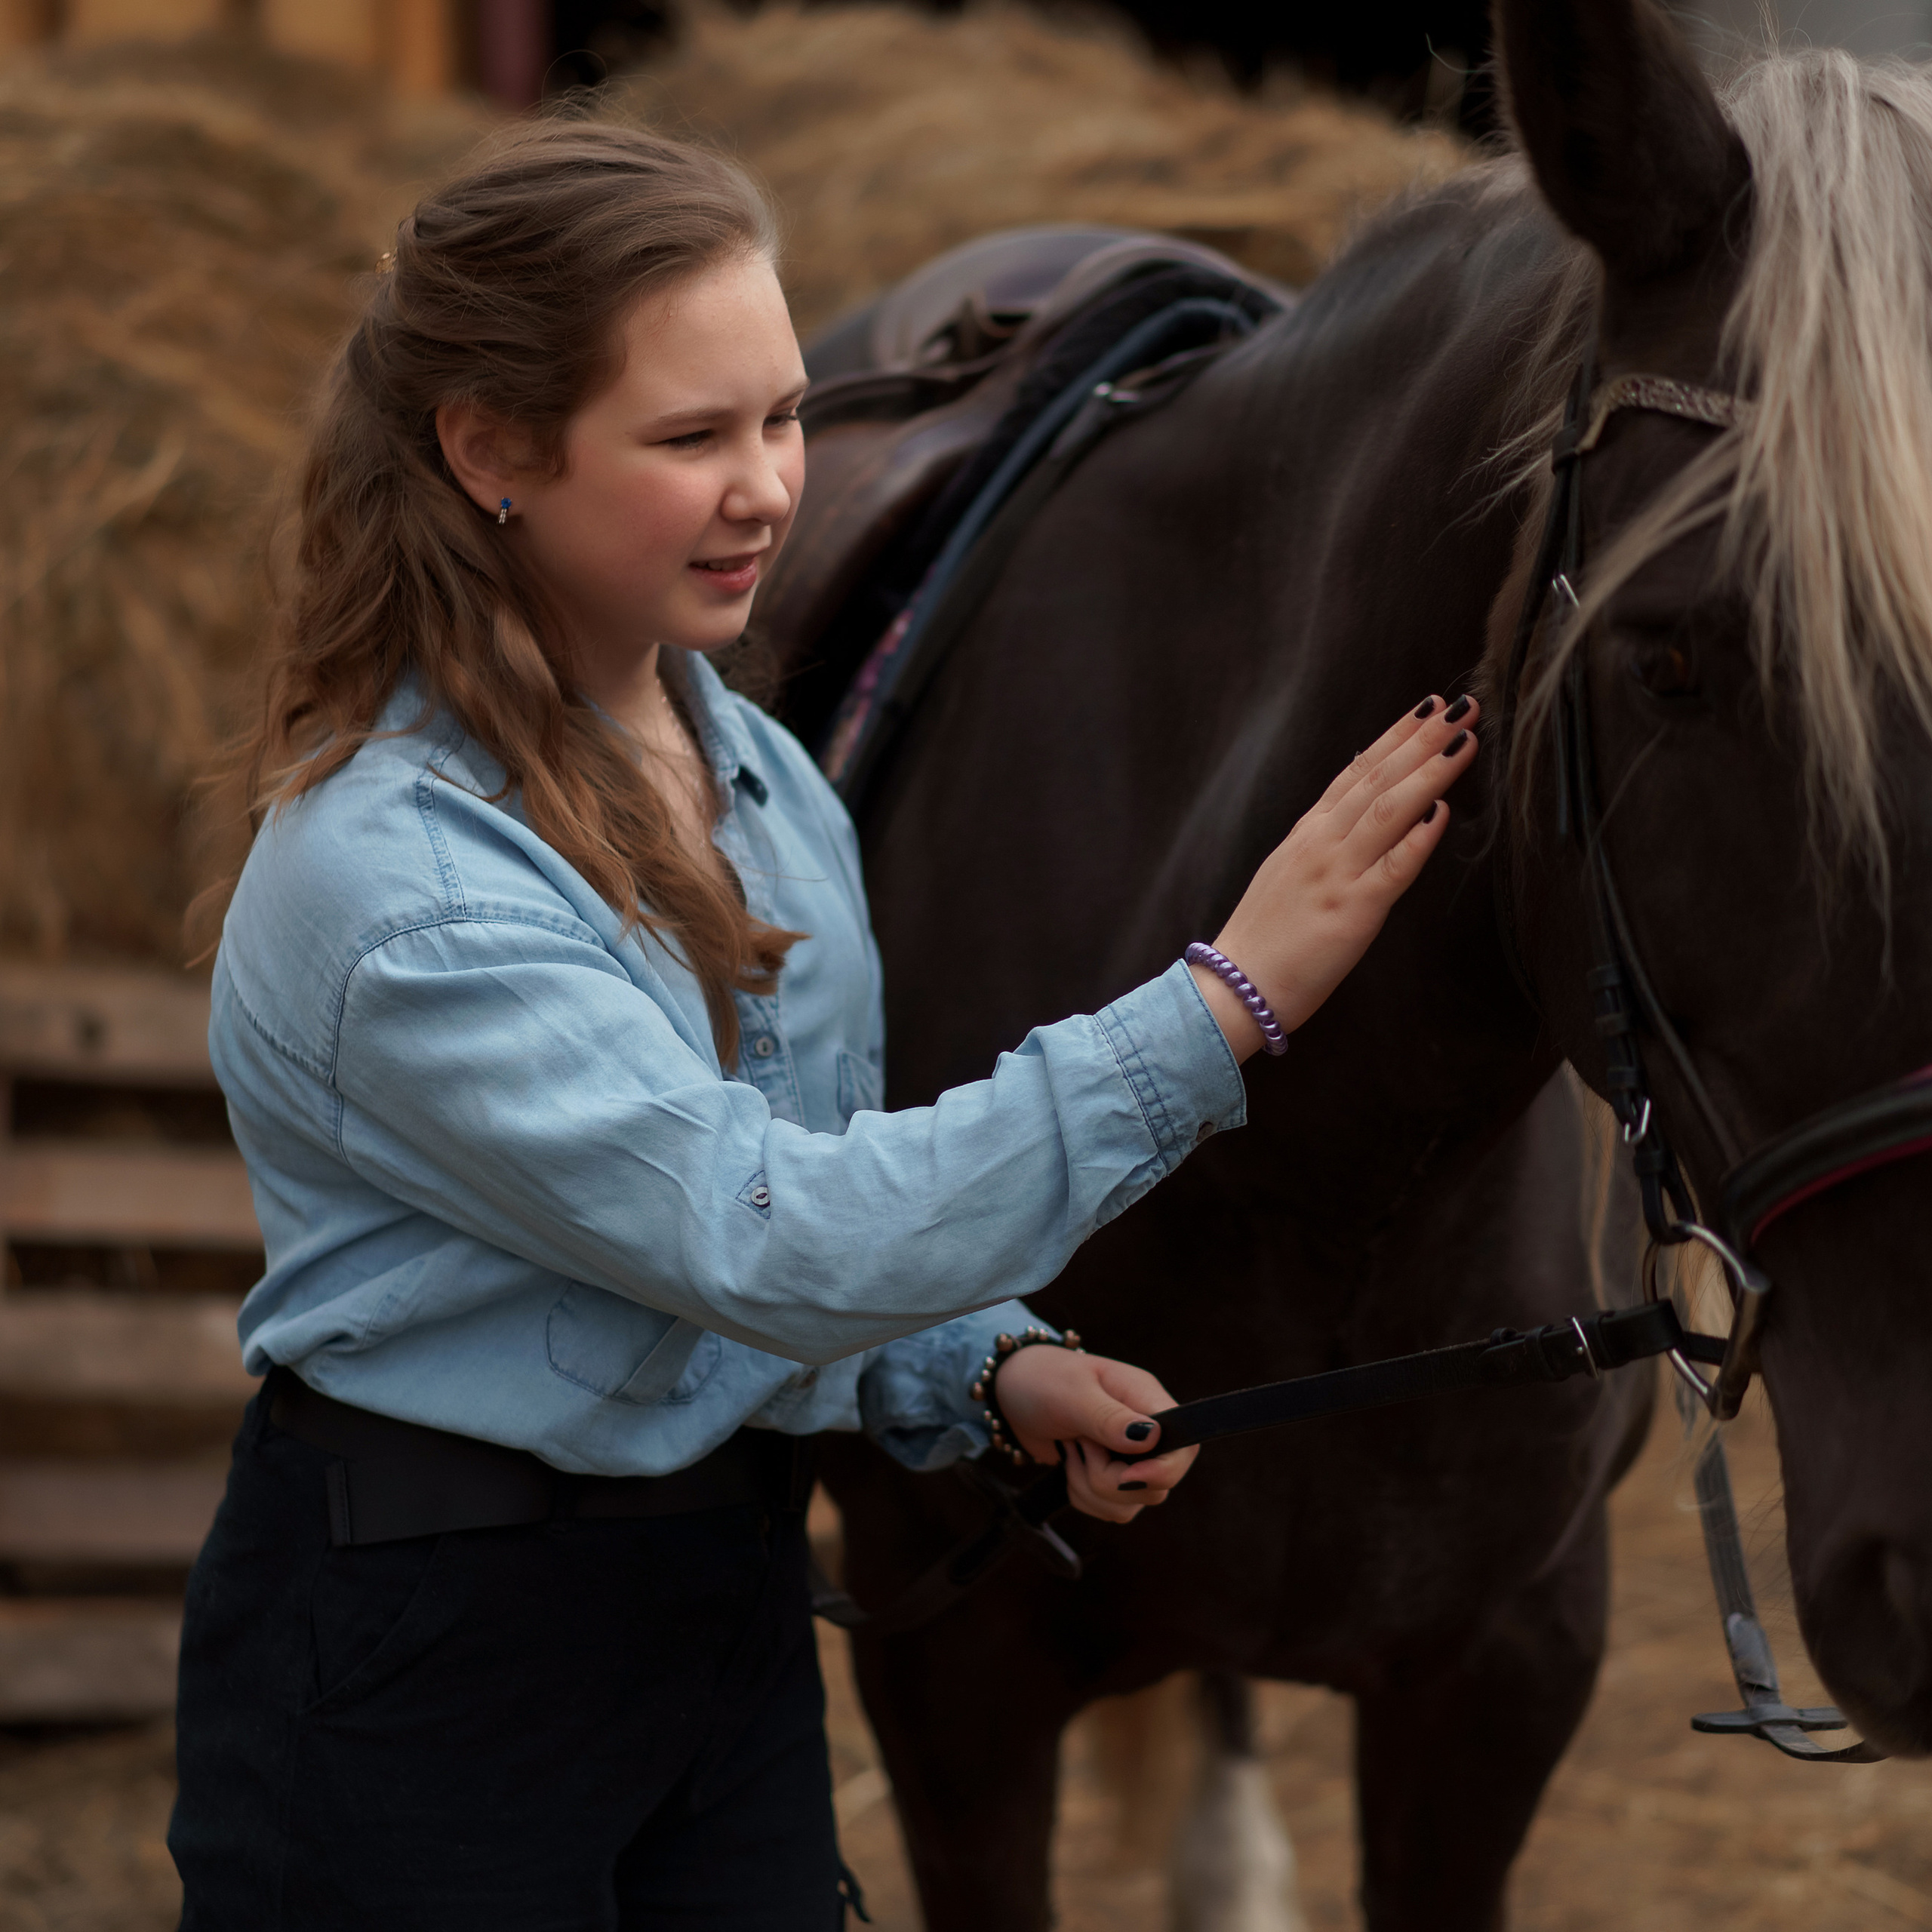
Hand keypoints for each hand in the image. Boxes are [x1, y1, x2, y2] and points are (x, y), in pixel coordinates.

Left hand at [991, 1344, 1196, 1523]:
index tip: (1125, 1474)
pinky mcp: (1112, 1479)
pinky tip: (1069, 1463)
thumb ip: (1108, 1417)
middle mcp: (1147, 1434)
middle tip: (1080, 1444)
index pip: (1184, 1447)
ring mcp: (1131, 1460)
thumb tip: (1151, 1437)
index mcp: (1147, 1400)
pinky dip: (1083, 1496)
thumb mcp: (1072, 1393)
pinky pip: (1111, 1510)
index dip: (1163, 1471)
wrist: (1015, 1391)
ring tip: (1071, 1449)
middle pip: (1157, 1486)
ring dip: (1090, 1487)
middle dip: (1109, 1479)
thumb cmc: (1043, 1379)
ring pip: (1131, 1504)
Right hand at [1193, 696, 1478, 1060]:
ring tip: (1463, 740)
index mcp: (1306, 834)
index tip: (1428, 708)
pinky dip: (1420, 835)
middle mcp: (1321, 844)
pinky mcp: (1353, 911)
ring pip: (1389, 809)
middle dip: (1422, 739)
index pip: (1355, 772)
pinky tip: (1443, 810)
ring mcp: (1337, 873)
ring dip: (1430, 771)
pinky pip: (1394, 866)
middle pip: (1378, 778)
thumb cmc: (1262, 941)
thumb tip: (1359, 819)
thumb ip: (1322, 845)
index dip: (1394, 737)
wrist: (1233, 987)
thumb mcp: (1287, 875)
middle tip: (1462, 707)